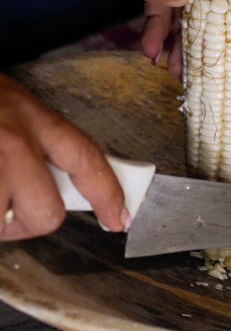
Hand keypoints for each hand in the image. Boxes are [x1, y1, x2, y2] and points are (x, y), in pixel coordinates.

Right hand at [0, 74, 125, 239]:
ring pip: (2, 225)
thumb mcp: (6, 105)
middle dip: (28, 222)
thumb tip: (62, 188)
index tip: (119, 219)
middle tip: (6, 209)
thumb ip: (35, 142)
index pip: (86, 159)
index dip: (108, 194)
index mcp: (29, 116)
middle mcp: (10, 141)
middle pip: (46, 213)